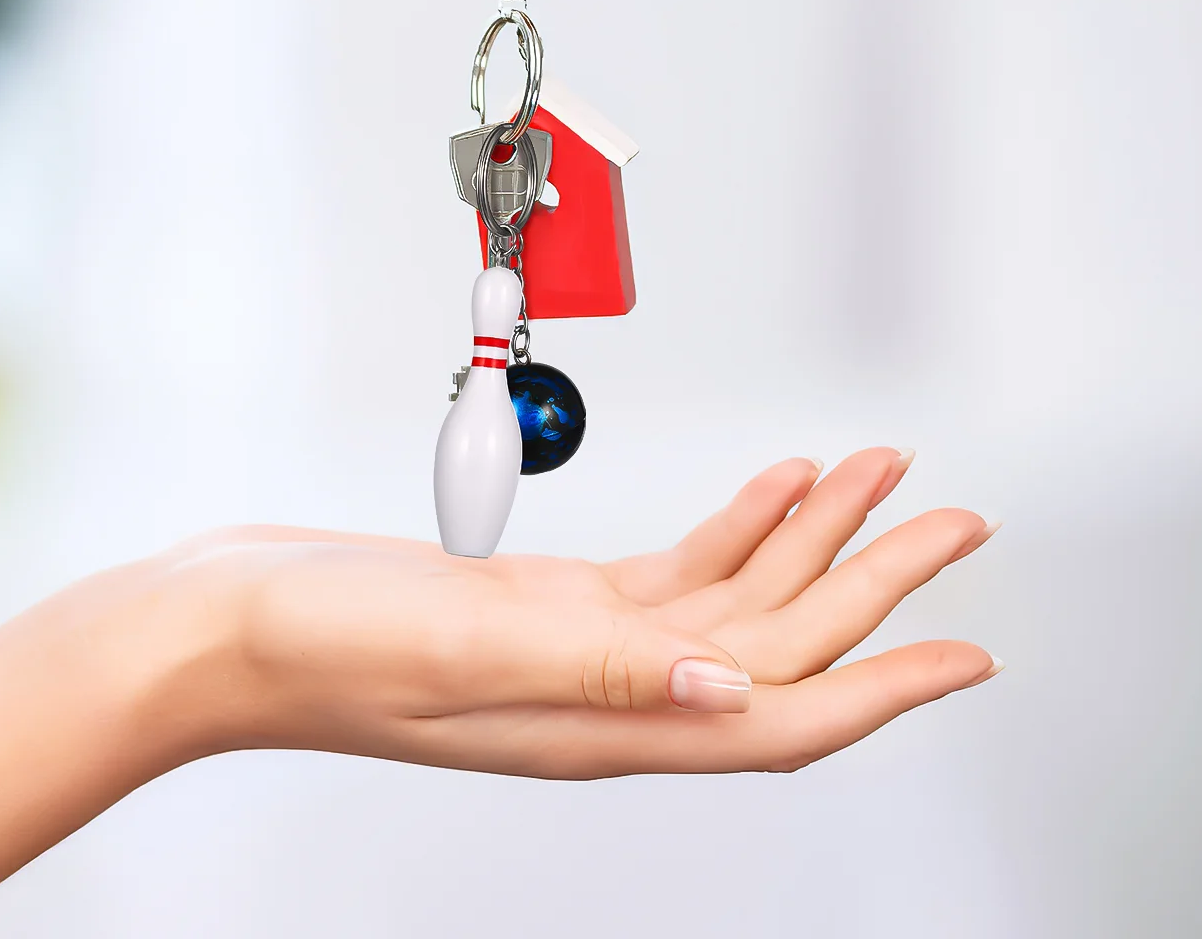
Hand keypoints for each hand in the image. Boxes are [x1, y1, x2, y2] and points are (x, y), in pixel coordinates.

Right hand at [150, 446, 1000, 777]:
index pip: (780, 716)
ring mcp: (582, 648)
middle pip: (780, 643)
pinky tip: (767, 482)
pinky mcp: (550, 606)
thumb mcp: (460, 648)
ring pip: (735, 598)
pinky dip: (733, 522)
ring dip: (812, 538)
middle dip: (878, 581)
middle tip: (956, 521)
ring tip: (878, 477)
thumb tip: (726, 696)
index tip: (969, 655)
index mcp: (600, 724)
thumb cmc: (319, 647)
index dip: (885, 688)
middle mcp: (608, 695)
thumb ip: (598, 672)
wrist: (231, 625)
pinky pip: (673, 569)